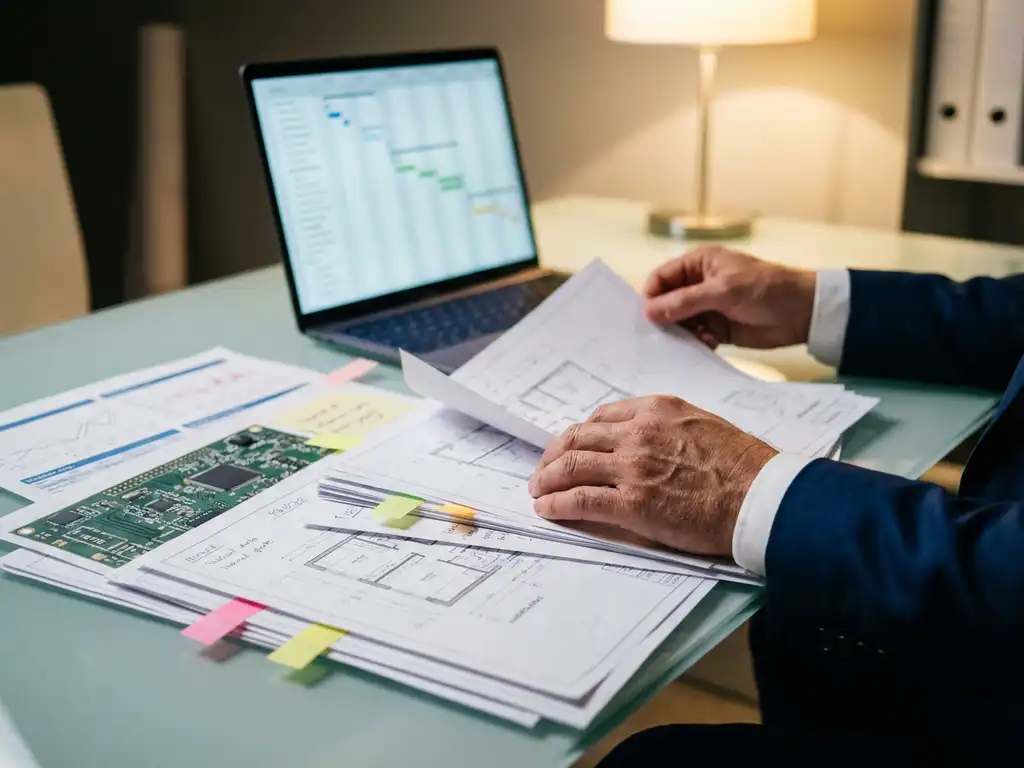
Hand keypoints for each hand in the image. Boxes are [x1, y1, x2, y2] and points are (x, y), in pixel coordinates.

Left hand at [527, 396, 775, 557]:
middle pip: (577, 438)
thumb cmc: (745, 466)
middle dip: (553, 455)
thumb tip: (644, 443)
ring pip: (571, 466)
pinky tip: (547, 509)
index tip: (571, 446)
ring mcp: (632, 467)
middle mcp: (638, 432)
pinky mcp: (632, 503)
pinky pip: (580, 499)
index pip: (601, 417)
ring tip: (538, 491)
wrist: (763, 496)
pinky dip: (556, 503)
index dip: (579, 434)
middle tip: (544, 471)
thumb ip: (667, 428)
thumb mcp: (702, 426)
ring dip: (547, 479)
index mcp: (656, 409)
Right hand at [643, 245, 816, 349]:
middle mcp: (698, 284)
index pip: (660, 279)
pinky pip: (694, 337)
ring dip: (680, 334)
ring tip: (691, 341)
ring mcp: (706, 308)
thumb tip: (648, 312)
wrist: (802, 313)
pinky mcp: (716, 329)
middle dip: (663, 319)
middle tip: (661, 337)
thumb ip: (685, 302)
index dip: (651, 297)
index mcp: (698, 264)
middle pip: (666, 303)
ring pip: (678, 323)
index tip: (647, 318)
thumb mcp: (723, 291)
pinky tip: (708, 345)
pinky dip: (695, 343)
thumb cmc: (765, 290)